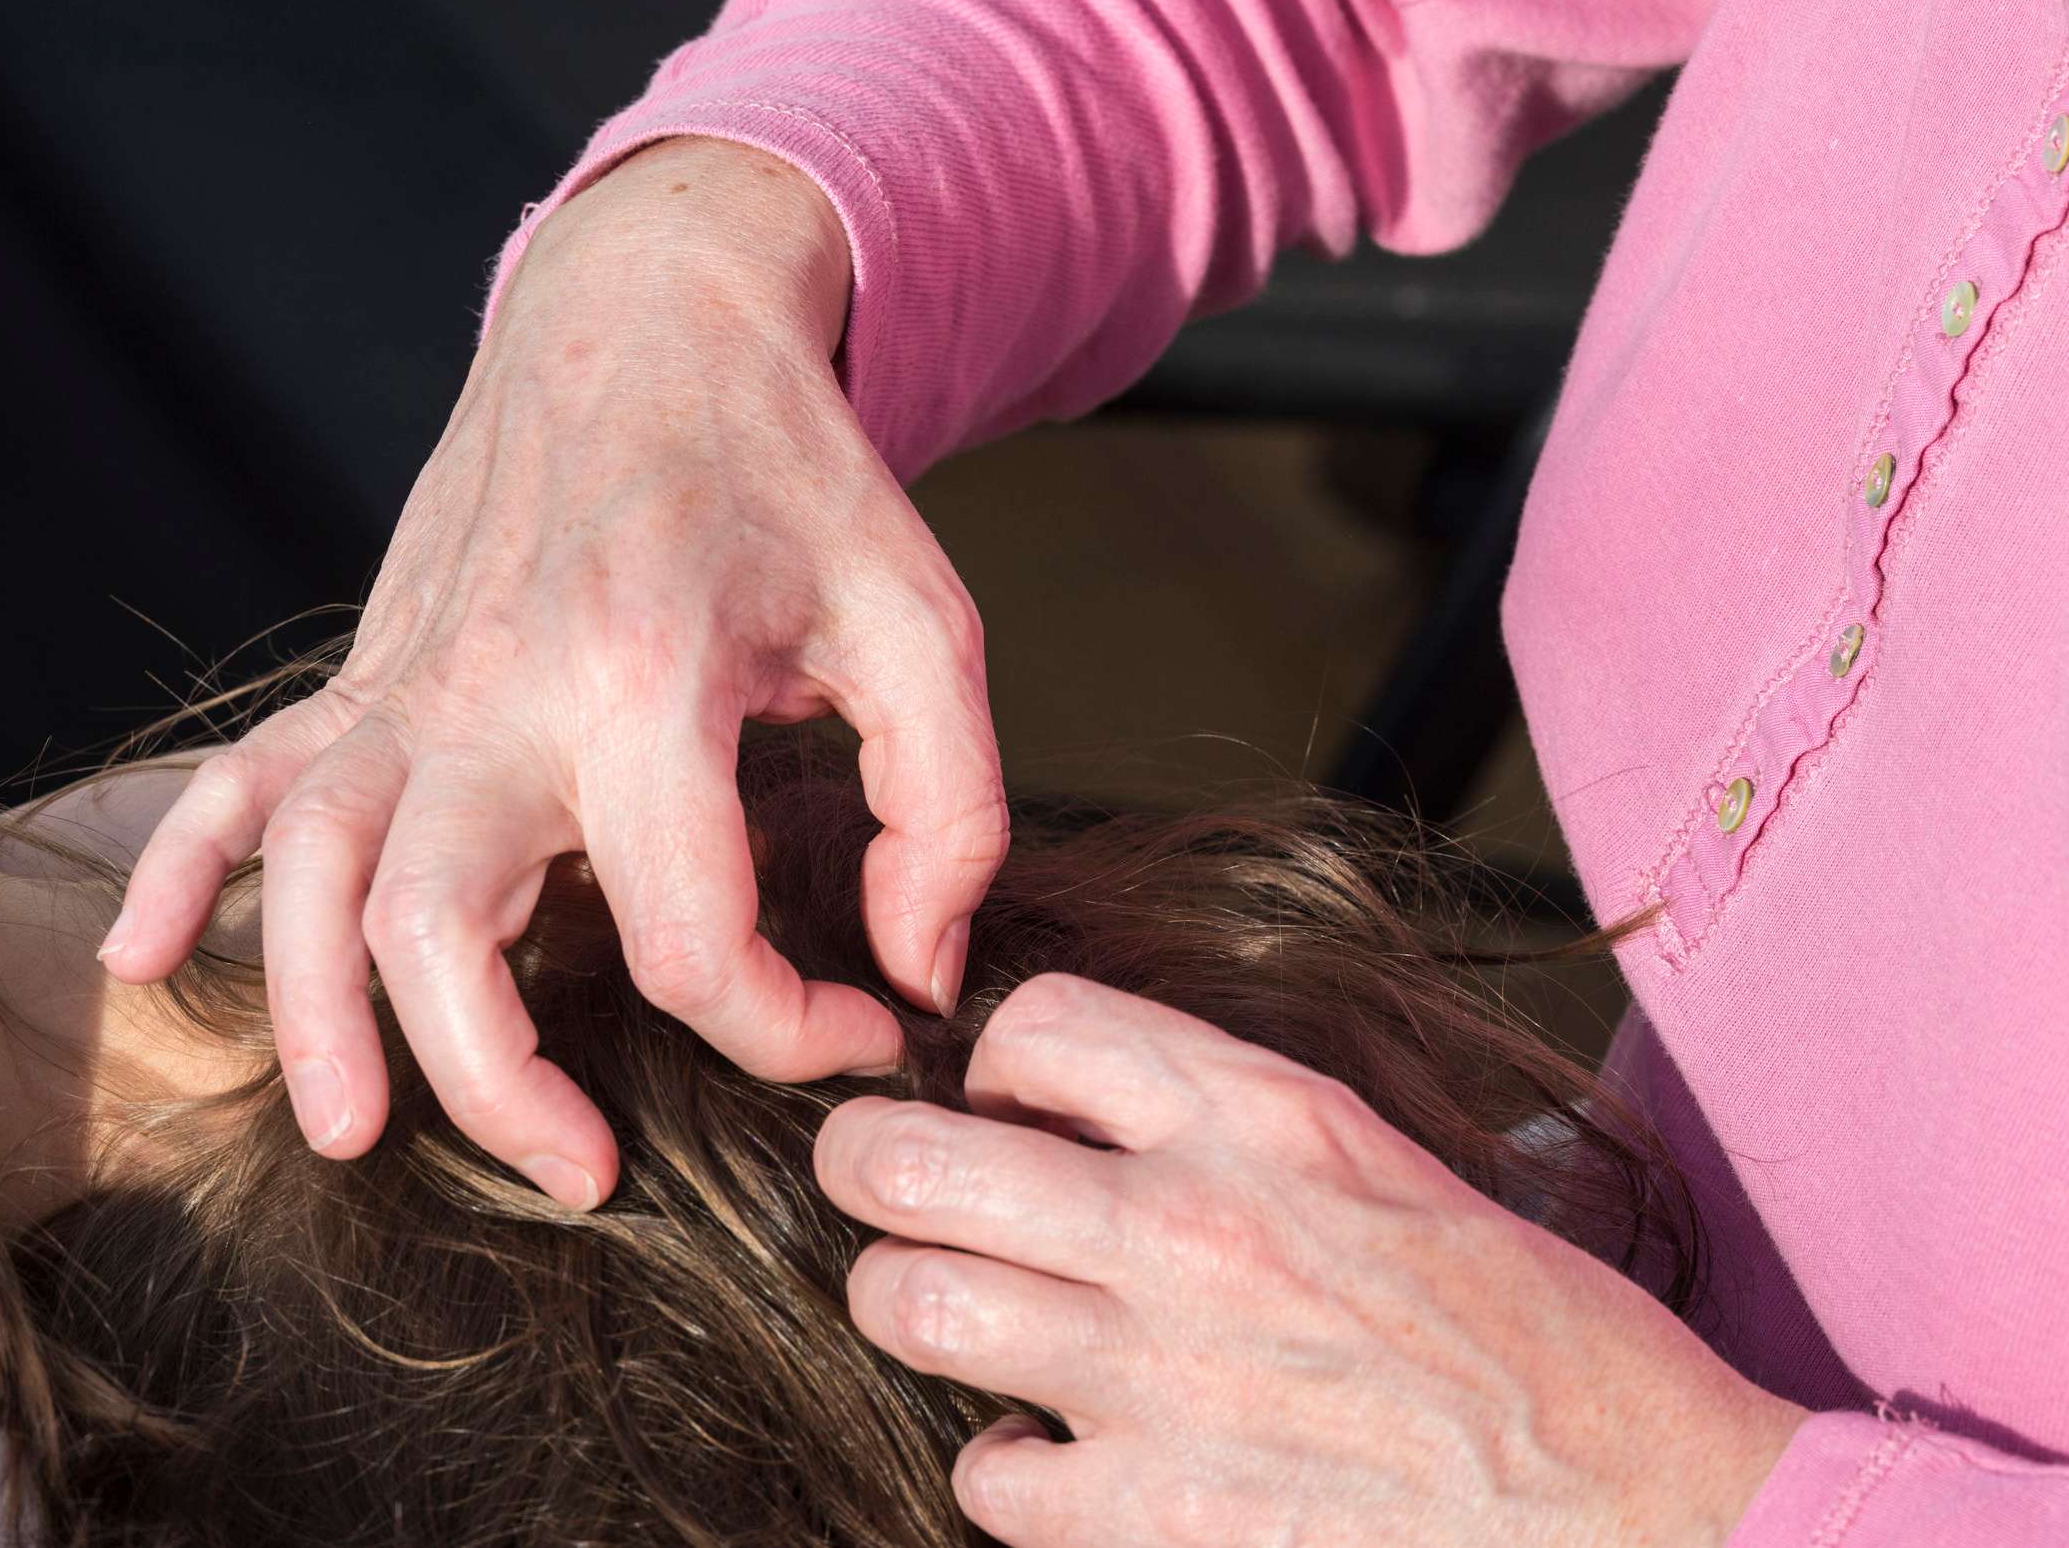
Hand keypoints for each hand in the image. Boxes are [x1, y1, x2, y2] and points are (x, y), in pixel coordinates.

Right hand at [100, 138, 1008, 1208]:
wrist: (654, 314)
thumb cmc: (795, 472)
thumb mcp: (924, 621)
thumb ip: (951, 810)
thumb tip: (912, 967)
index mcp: (653, 680)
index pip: (693, 938)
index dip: (788, 1029)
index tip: (854, 1025)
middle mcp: (504, 689)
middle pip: (441, 935)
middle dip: (501, 1088)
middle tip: (583, 1173)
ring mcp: (415, 678)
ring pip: (312, 879)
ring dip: (315, 1020)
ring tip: (356, 1131)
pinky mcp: (371, 666)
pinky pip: (242, 777)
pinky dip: (179, 870)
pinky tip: (148, 959)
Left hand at [815, 974, 1803, 1547]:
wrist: (1649, 1512)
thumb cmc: (1539, 1337)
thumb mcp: (1389, 1166)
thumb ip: (1233, 1125)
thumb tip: (1088, 1115)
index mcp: (1269, 1116)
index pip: (1037, 1020)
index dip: (995, 1056)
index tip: (1005, 1098)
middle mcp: (1196, 1225)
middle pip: (915, 1156)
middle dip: (869, 1164)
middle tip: (883, 1183)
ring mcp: (1166, 1378)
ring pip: (912, 1302)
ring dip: (909, 1303)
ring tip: (949, 1310)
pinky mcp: (1162, 1522)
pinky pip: (987, 1477)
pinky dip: (1000, 1469)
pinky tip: (1050, 1457)